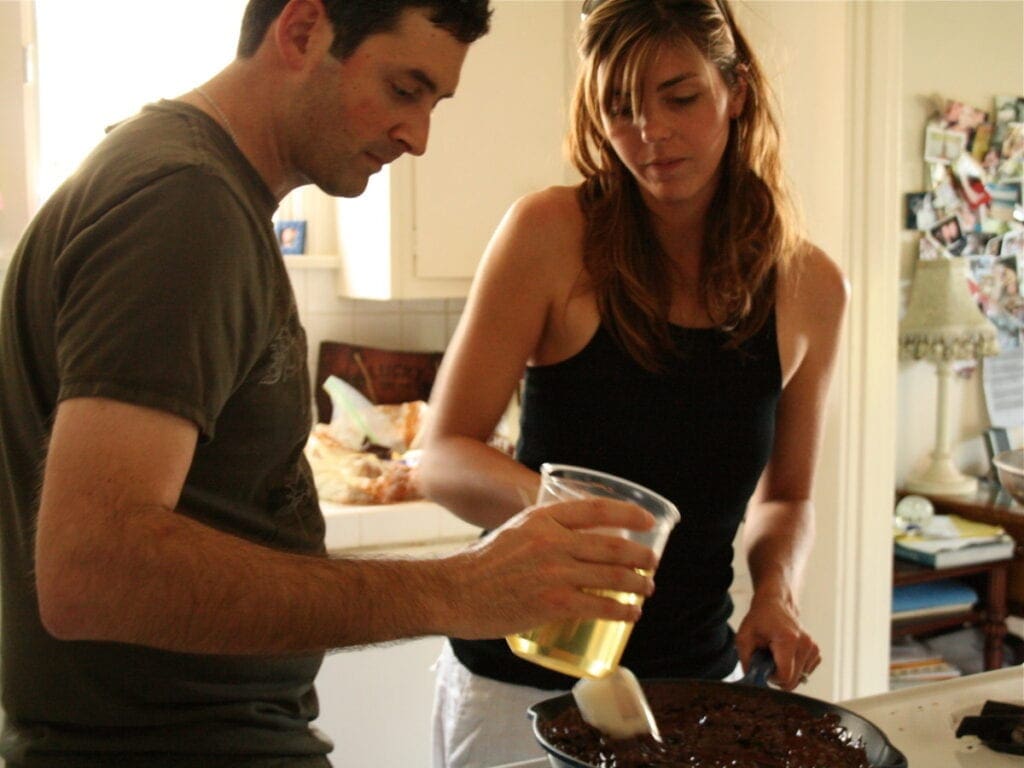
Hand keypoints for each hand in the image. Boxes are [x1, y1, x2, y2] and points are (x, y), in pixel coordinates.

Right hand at [440, 498, 658, 639]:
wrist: (454, 592)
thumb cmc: (482, 565)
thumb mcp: (515, 531)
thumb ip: (546, 532)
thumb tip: (580, 540)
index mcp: (542, 518)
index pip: (598, 509)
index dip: (629, 514)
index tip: (648, 522)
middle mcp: (552, 540)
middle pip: (614, 546)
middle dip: (642, 557)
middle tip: (652, 564)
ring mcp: (555, 572)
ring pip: (613, 577)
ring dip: (639, 585)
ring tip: (647, 589)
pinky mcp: (554, 603)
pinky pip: (601, 607)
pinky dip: (623, 611)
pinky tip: (632, 614)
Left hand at [734, 589, 819, 690]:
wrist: (775, 604)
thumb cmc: (759, 619)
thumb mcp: (744, 638)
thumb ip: (746, 661)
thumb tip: (751, 681)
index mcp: (788, 640)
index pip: (785, 677)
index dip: (771, 678)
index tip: (763, 667)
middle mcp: (805, 644)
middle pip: (793, 680)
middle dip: (778, 676)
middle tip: (767, 661)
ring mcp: (813, 648)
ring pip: (800, 678)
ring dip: (786, 672)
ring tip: (776, 654)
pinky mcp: (816, 651)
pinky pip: (805, 672)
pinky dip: (795, 669)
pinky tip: (786, 655)